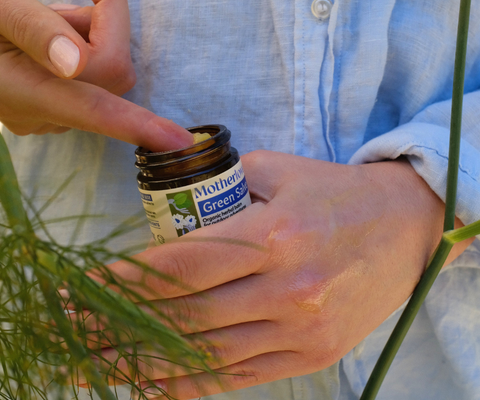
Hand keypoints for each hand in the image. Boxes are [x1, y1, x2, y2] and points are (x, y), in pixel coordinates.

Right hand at [0, 0, 191, 150]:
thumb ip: (35, 28)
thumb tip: (74, 63)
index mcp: (21, 89)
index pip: (92, 109)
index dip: (135, 124)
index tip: (176, 141)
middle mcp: (41, 112)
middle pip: (111, 73)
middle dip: (103, 24)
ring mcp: (50, 115)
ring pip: (107, 74)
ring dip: (93, 33)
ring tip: (49, 15)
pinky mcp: (59, 110)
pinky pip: (97, 79)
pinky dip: (87, 46)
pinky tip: (54, 36)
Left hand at [76, 151, 471, 398]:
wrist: (406, 225)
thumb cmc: (337, 193)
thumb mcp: (280, 171)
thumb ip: (225, 191)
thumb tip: (179, 218)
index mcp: (276, 234)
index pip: (183, 264)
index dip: (127, 279)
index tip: (85, 287)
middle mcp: (288, 287)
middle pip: (187, 311)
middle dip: (120, 320)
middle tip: (73, 324)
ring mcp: (301, 328)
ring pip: (207, 351)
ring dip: (145, 358)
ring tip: (96, 359)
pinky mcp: (313, 353)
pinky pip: (241, 375)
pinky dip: (191, 383)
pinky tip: (151, 384)